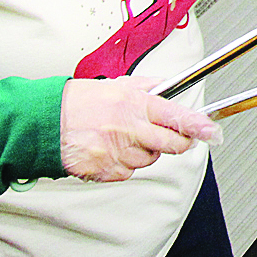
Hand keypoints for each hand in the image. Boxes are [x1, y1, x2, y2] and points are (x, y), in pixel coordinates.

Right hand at [60, 77, 219, 182]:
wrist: (44, 124)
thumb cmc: (77, 102)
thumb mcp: (117, 84)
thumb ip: (147, 86)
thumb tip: (169, 87)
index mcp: (135, 104)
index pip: (177, 116)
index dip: (198, 126)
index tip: (212, 131)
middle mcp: (130, 128)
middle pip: (172, 144)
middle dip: (178, 141)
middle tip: (173, 136)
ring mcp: (118, 152)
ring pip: (150, 159)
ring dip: (144, 151)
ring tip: (122, 137)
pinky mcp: (106, 171)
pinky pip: (128, 172)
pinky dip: (123, 164)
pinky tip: (108, 150)